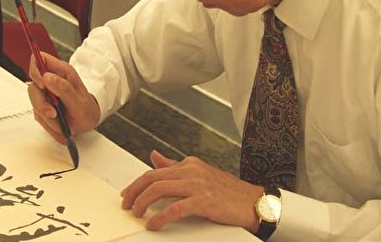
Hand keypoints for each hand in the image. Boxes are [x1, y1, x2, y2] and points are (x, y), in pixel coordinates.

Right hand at [27, 52, 100, 143]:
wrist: (87, 124)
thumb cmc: (86, 110)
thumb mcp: (78, 101)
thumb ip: (63, 88)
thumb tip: (46, 77)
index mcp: (62, 72)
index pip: (40, 59)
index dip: (35, 70)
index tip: (41, 85)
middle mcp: (52, 81)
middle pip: (33, 85)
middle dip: (41, 102)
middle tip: (53, 113)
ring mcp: (46, 93)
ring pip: (34, 102)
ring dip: (46, 115)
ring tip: (60, 120)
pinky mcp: (43, 105)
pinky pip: (37, 114)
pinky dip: (47, 122)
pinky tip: (58, 122)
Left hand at [121, 150, 263, 231]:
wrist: (255, 202)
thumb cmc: (228, 192)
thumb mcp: (199, 174)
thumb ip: (175, 166)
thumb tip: (154, 156)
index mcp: (189, 164)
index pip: (155, 171)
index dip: (137, 183)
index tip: (127, 194)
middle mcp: (191, 170)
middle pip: (153, 178)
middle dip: (134, 191)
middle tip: (126, 205)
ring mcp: (198, 184)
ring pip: (159, 189)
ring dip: (143, 203)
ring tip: (136, 214)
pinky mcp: (204, 200)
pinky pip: (175, 208)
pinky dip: (160, 217)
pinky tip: (153, 224)